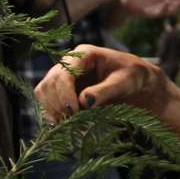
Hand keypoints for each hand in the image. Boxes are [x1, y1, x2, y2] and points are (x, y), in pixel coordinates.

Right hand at [34, 44, 170, 123]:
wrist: (136, 82)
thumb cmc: (134, 77)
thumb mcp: (125, 82)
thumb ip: (105, 91)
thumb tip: (83, 102)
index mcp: (85, 54)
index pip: (63, 74)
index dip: (65, 94)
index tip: (75, 112)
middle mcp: (69, 62)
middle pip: (49, 83)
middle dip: (58, 104)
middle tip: (73, 121)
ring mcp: (63, 75)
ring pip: (43, 92)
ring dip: (52, 110)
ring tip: (69, 124)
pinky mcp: (62, 89)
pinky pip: (47, 101)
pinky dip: (53, 113)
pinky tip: (66, 124)